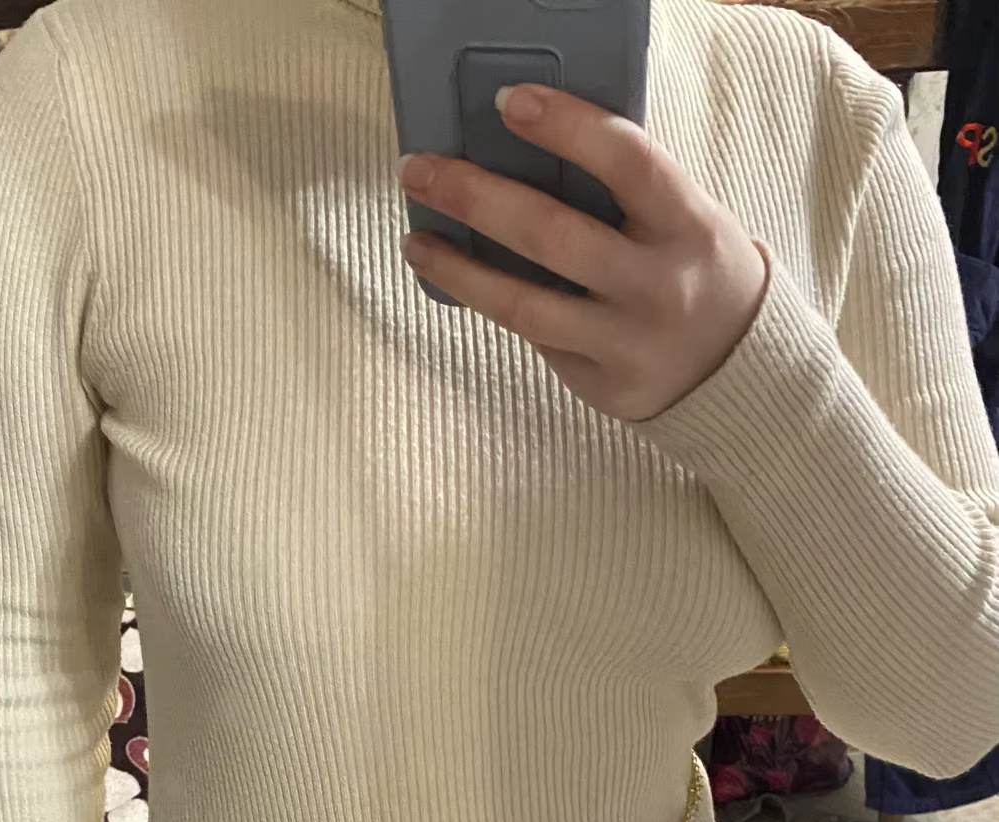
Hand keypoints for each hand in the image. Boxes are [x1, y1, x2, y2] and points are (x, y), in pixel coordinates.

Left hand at [399, 84, 770, 422]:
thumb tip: (530, 152)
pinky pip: (535, 338)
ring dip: (458, 268)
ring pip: (525, 303)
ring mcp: (625, 341)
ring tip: (416, 240)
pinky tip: (459, 280)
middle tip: (420, 169)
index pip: (626, 161)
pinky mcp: (599, 384)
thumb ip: (625, 191)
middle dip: (475, 197)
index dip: (566, 126)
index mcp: (689, 224)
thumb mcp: (685, 217)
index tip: (508, 102)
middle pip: (552, 234)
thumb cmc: (697, 269)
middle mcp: (658, 286)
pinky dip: (493, 304)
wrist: (739, 369)